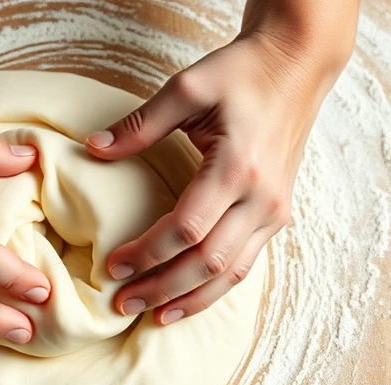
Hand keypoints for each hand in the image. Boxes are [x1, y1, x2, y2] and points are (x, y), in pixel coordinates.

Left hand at [86, 26, 351, 324]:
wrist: (297, 63)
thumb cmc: (241, 73)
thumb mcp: (187, 89)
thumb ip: (140, 124)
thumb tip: (93, 148)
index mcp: (237, 168)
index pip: (186, 229)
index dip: (146, 253)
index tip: (112, 266)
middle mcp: (262, 198)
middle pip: (207, 262)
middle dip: (162, 288)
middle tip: (122, 304)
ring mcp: (275, 210)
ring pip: (231, 273)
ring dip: (191, 299)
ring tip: (154, 316)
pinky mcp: (278, 213)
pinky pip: (246, 263)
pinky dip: (215, 287)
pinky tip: (189, 299)